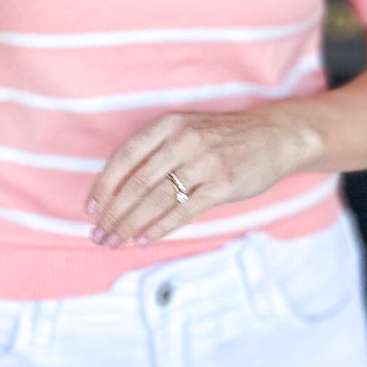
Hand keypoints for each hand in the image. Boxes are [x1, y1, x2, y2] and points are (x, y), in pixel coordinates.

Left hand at [85, 106, 319, 247]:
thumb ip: (157, 151)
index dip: (104, 186)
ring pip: (156, 200)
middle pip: (136, 183)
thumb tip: (120, 190)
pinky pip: (182, 211)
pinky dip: (158, 228)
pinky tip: (143, 239)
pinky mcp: (222, 185)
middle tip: (98, 235)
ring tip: (115, 242)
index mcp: (169, 124)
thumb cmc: (225, 137)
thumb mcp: (188, 129)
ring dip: (130, 225)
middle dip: (113, 214)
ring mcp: (203, 162)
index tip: (91, 209)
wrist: (274, 136)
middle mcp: (183, 140)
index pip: (124, 157)